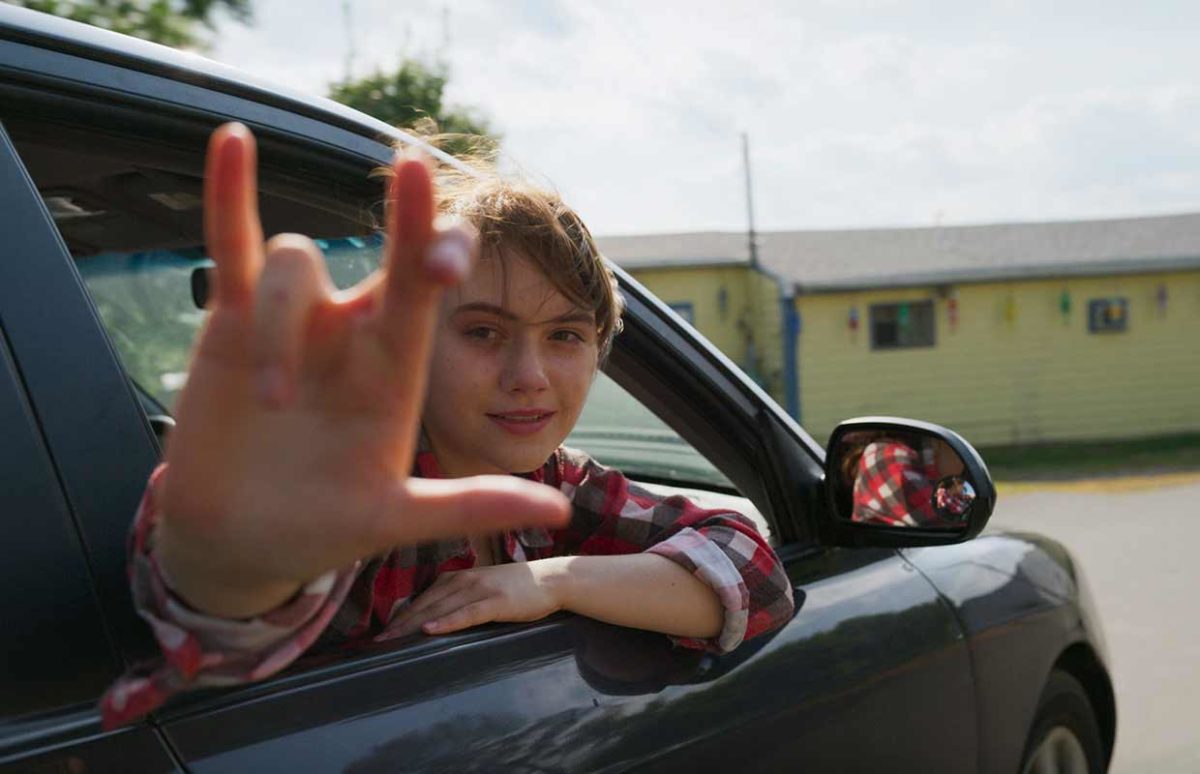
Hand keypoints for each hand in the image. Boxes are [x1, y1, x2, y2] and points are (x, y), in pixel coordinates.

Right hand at [154, 124, 569, 617]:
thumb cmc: (324, 529)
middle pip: (388, 255)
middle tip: (419, 173)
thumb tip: (559, 508)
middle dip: (409, 222)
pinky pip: (231, 245)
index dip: (446, 255)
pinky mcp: (230, 322)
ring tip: (270, 402)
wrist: (241, 541)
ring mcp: (294, 322)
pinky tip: (232, 139)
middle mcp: (352, 333)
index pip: (431, 294)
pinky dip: (229, 192)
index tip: (455, 254)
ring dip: (281, 324)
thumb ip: (470, 505)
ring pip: (295, 265)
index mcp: (395, 368)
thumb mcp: (396, 519)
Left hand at [388, 559, 570, 636]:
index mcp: (458, 577)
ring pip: (440, 607)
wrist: (552, 579)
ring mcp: (480, 589)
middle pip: (425, 603)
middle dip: (399, 623)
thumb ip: (458, 598)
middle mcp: (464, 579)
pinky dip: (447, 621)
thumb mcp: (482, 587)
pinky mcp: (496, 601)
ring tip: (393, 639)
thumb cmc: (518, 587)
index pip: (421, 597)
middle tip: (378, 641)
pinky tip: (430, 630)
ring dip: (414, 624)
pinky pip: (467, 613)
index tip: (381, 631)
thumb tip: (433, 618)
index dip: (400, 615)